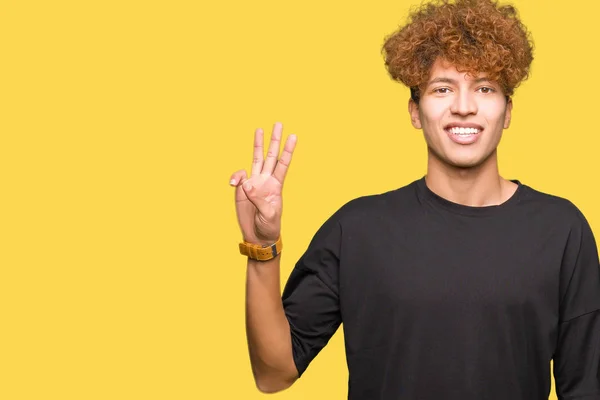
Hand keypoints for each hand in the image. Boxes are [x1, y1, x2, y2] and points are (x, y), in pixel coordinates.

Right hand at [230, 122, 296, 245]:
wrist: (257, 236)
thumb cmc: (268, 226)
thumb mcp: (268, 214)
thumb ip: (258, 198)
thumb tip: (246, 183)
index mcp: (276, 185)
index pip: (283, 164)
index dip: (288, 150)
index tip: (293, 136)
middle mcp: (266, 180)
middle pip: (271, 156)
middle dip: (274, 140)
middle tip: (278, 123)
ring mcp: (254, 183)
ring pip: (256, 159)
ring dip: (258, 145)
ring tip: (259, 129)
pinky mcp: (241, 189)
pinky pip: (238, 177)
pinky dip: (235, 176)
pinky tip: (233, 183)